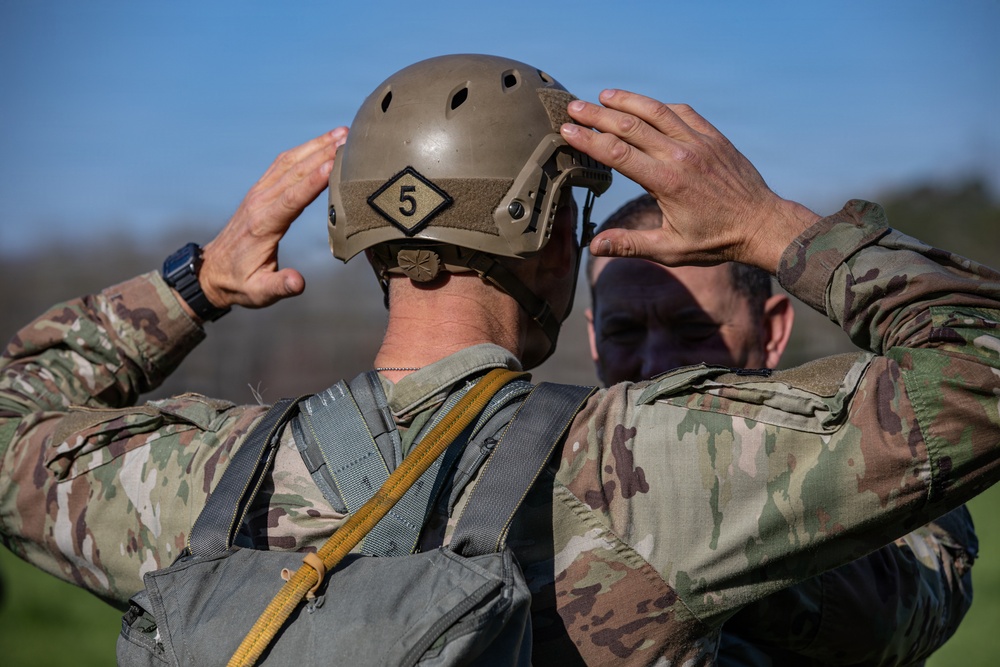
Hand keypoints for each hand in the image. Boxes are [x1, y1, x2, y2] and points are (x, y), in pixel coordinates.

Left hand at [199, 127, 347, 309]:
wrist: (212, 271)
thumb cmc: (240, 283)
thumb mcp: (259, 293)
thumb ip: (279, 287)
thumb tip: (298, 282)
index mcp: (264, 224)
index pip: (292, 198)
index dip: (314, 181)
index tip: (335, 163)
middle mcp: (260, 202)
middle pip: (294, 171)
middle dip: (322, 153)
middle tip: (349, 138)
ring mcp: (259, 193)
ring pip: (289, 162)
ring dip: (316, 145)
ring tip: (342, 133)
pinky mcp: (260, 191)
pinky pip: (283, 164)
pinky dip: (304, 150)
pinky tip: (321, 143)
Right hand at [562, 91, 818, 271]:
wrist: (762, 225)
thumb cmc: (716, 241)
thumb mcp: (671, 249)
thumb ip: (631, 244)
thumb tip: (594, 245)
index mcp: (666, 181)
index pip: (618, 153)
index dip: (588, 139)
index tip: (567, 130)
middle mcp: (681, 155)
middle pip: (631, 125)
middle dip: (598, 114)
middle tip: (573, 106)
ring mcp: (699, 142)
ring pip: (656, 111)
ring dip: (627, 101)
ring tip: (603, 95)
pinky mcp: (713, 137)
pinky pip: (682, 113)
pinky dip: (660, 107)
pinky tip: (645, 106)